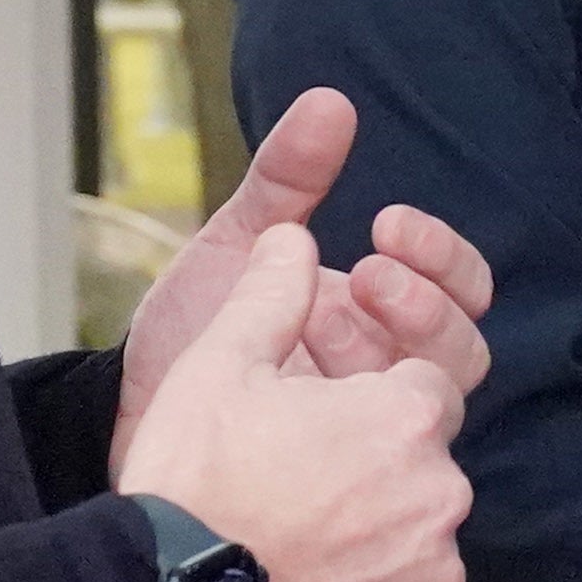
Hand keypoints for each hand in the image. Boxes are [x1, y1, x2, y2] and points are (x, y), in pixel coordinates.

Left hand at [115, 88, 496, 463]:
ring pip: (436, 407)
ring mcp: (361, 433)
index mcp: (376, 316)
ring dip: (390, 357)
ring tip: (318, 329)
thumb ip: (287, 178)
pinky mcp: (338, 482)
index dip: (445, 257)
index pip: (461, 289)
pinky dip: (350, 420)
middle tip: (365, 278)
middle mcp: (383, 375)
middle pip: (462, 351)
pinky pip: (381, 461)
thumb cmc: (183, 331)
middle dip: (427, 305)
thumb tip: (332, 100)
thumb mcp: (234, 245)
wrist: (120, 418)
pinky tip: (296, 389)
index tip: (388, 225)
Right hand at [123, 227, 469, 581]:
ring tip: (292, 561)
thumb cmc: (189, 486)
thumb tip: (296, 238)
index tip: (319, 427)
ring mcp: (436, 577)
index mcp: (405, 417)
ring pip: (417, 549)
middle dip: (371, 475)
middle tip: (294, 499)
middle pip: (421, 472)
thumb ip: (269, 298)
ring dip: (371, 549)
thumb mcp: (216, 370)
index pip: (421, 390)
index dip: (369, 402)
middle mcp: (440, 492)